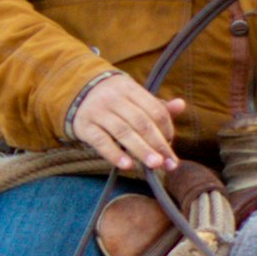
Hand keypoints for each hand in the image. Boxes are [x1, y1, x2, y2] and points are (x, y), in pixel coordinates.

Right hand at [66, 69, 186, 174]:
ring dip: (141, 150)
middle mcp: (114, 99)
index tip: (171, 144)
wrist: (75, 92)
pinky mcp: (84, 126)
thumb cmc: (114, 100)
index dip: (166, 128)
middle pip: (141, 122)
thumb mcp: (133, 97)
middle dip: (158, 143)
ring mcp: (97, 112)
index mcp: (130, 89)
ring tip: (155, 165)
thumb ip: (157, 106)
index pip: (154, 110)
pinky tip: (128, 166)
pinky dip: (115, 154)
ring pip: (123, 132)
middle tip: (169, 163)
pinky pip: (100, 142)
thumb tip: (181, 105)